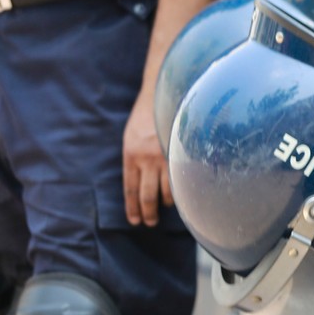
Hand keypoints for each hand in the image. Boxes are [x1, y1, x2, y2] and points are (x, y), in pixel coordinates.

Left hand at [123, 89, 170, 226]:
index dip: (132, 207)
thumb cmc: (147, 115)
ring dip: (166, 202)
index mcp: (131, 155)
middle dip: (148, 212)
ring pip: (167, 189)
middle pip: (147, 195)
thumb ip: (135, 158)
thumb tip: (139, 181)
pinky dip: (182, 188)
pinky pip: (182, 175)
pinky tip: (183, 194)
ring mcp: (167, 155)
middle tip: (150, 222)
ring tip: (166, 208)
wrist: (163, 92)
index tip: (135, 220)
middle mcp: (147, 158)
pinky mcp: (183, 150)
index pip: (130, 189)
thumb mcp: (132, 137)